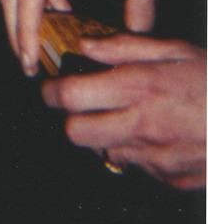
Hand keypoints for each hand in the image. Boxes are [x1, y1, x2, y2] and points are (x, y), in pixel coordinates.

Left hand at [42, 35, 205, 188]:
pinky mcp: (171, 178)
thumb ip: (124, 46)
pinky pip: (140, 167)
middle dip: (72, 119)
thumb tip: (87, 45)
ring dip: (107, 135)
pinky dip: (140, 152)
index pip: (71, 95)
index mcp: (138, 88)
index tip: (49, 87)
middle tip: (80, 105)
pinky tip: (158, 134)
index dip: (51, 92)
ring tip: (127, 116)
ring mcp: (156, 157)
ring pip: (107, 152)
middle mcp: (142, 125)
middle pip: (77, 133)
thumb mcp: (173, 50)